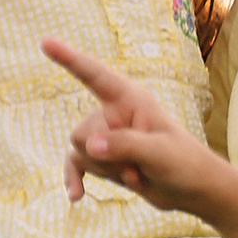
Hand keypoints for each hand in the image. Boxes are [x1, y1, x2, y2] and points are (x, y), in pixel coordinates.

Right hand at [46, 37, 225, 214]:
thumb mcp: (159, 153)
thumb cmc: (184, 163)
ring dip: (106, 171)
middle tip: (140, 165)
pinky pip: (75, 166)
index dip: (69, 58)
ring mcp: (106, 137)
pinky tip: (77, 196)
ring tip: (138, 173)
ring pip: (80, 153)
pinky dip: (75, 180)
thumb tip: (89, 146)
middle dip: (105, 156)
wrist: (192, 190)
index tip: (45, 41)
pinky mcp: (103, 158)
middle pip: (82, 133)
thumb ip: (124, 146)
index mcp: (130, 99)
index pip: (95, 75)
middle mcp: (114, 113)